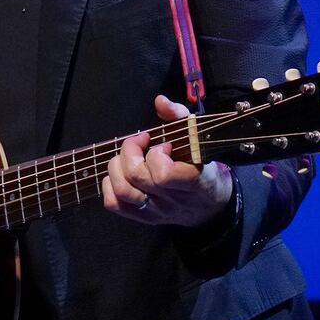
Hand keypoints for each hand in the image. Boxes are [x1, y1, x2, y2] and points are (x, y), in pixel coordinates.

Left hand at [102, 95, 233, 226]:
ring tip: (128, 158)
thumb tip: (159, 101)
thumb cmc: (201, 165)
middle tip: (140, 143)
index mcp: (191, 182)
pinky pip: (114, 205)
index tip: (163, 145)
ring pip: (122, 191)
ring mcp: (156, 212)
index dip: (156, 155)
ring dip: (117, 167)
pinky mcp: (143, 218)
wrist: (209, 205)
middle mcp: (172, 201)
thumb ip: (179, 116)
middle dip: (130, 151)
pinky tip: (121, 173)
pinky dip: (110, 186)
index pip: (163, 175)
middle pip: (136, 177)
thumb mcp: (197, 138)